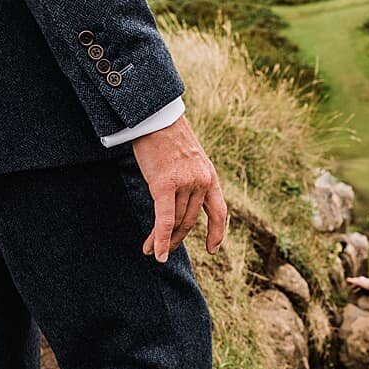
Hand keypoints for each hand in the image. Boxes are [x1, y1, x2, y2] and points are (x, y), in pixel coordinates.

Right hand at [131, 115, 226, 261]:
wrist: (155, 116)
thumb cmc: (166, 135)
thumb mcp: (188, 158)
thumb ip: (190, 178)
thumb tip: (181, 200)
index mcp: (210, 176)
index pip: (219, 211)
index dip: (217, 232)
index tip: (213, 248)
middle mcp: (201, 182)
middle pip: (189, 220)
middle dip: (177, 238)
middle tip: (165, 251)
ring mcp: (184, 184)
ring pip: (174, 221)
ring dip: (162, 240)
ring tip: (150, 251)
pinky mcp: (164, 185)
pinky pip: (164, 219)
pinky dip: (159, 238)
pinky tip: (156, 253)